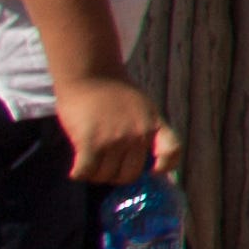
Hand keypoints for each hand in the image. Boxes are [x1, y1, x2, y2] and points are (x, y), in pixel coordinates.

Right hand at [55, 73, 168, 189]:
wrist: (91, 73)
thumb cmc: (114, 91)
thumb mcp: (143, 107)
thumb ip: (146, 129)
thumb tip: (148, 163)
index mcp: (155, 124)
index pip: (172, 152)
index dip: (163, 166)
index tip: (151, 170)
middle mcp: (138, 135)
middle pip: (128, 175)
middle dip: (114, 175)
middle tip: (103, 166)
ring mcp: (115, 139)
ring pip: (105, 175)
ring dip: (94, 174)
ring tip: (89, 162)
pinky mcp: (90, 141)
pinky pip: (85, 171)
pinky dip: (79, 174)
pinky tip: (76, 169)